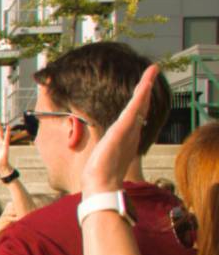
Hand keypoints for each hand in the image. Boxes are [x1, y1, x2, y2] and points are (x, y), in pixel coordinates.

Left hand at [81, 64, 160, 196]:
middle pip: (141, 105)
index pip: (136, 113)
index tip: (145, 86)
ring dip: (145, 86)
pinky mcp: (123, 131)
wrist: (102, 184)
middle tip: (153, 70)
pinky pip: (133, 111)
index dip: (142, 99)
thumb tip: (106, 146)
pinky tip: (144, 86)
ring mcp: (128, 131)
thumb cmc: (102, 174)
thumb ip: (109, 147)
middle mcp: (131, 131)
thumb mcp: (105, 155)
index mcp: (127, 135)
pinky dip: (140, 98)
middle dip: (147, 87)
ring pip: (139, 104)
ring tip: (151, 71)